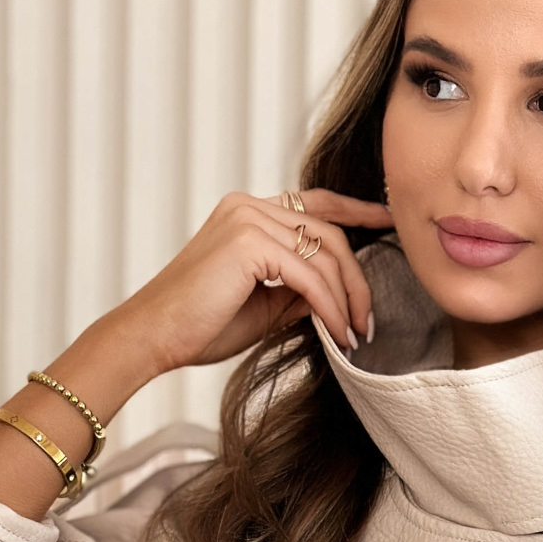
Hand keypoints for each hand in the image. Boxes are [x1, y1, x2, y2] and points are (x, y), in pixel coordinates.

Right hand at [112, 187, 394, 374]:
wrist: (153, 337)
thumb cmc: (199, 326)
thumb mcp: (264, 306)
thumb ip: (299, 291)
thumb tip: (337, 296)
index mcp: (249, 212)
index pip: (316, 204)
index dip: (358, 210)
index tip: (389, 221)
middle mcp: (249, 205)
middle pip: (330, 231)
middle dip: (358, 279)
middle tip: (368, 322)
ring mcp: (248, 218)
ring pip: (326, 254)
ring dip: (347, 299)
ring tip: (353, 335)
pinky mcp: (249, 242)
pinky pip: (310, 275)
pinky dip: (330, 308)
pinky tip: (338, 334)